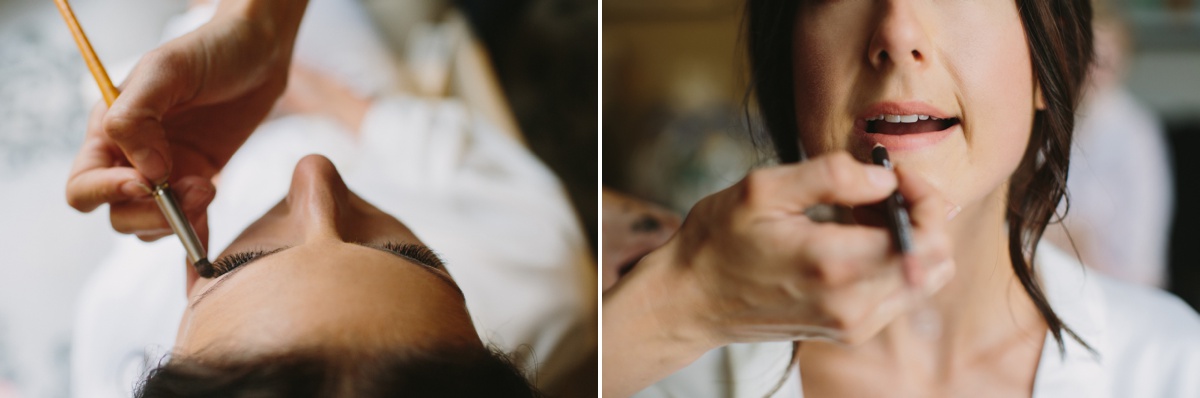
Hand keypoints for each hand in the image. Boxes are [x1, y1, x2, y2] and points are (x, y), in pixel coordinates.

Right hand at [65, 4, 302, 241]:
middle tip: (196, 189)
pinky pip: (187, 222)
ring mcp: (166, 172)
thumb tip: (144, 171)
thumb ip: (138, 116)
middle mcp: (131, 158)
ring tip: (209, 188)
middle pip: (118, 214)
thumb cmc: (209, 51)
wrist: (259, 52)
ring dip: (178, 221)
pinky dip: (196, 235)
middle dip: (152, 214)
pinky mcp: (198, 178)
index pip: (83, 185)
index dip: (107, 193)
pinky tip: (208, 231)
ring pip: (151, 224)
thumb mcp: (166, 69)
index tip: (147, 182)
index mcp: (109, 131)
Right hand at [603, 152, 955, 396]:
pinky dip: (893, 259)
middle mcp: (852, 304)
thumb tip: (885, 177)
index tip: (893, 174)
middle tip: (881, 189)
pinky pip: (900, 293)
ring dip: (909, 237)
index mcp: (834, 265)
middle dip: (923, 215)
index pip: (926, 237)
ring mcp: (854, 324)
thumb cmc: (719, 240)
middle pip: (937, 260)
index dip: (924, 196)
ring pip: (925, 278)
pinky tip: (854, 236)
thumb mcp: (763, 188)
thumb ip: (831, 176)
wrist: (692, 299)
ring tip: (863, 211)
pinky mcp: (850, 330)